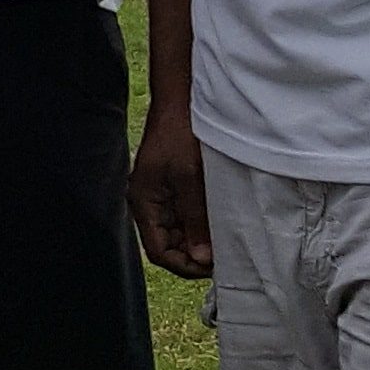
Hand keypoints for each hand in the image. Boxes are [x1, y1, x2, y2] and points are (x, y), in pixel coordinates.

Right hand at [126, 104, 211, 280]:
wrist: (180, 103)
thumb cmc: (179, 135)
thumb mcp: (189, 179)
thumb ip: (194, 219)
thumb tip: (201, 257)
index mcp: (144, 204)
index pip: (159, 252)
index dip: (185, 265)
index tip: (212, 267)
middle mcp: (148, 205)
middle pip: (168, 246)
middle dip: (194, 254)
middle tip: (224, 257)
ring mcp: (160, 197)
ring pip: (179, 233)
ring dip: (199, 239)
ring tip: (225, 242)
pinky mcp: (173, 189)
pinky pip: (185, 217)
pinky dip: (201, 224)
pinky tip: (220, 224)